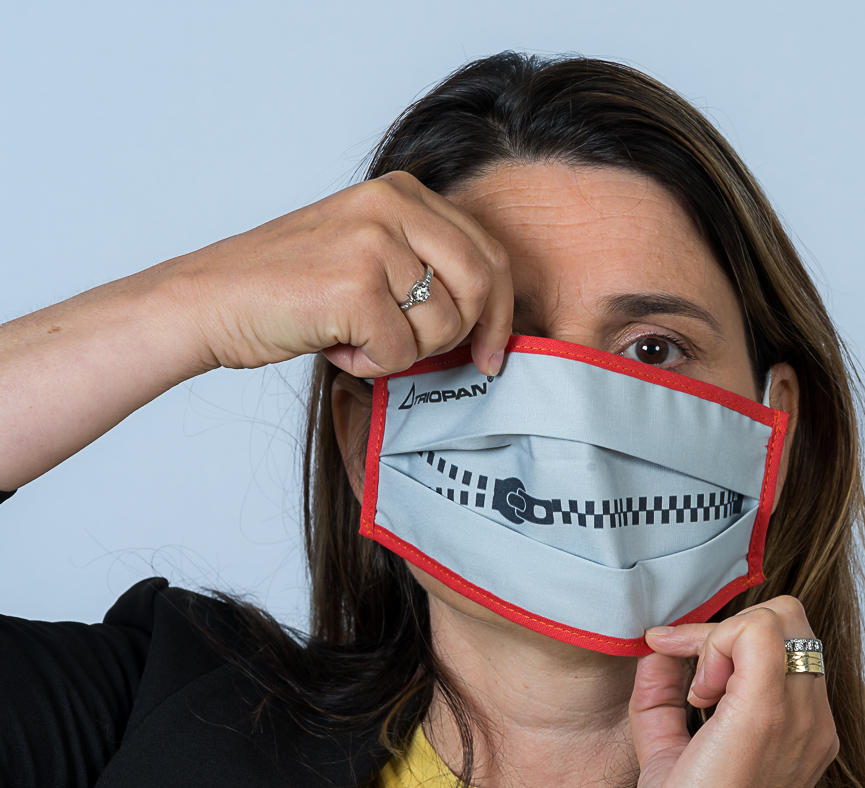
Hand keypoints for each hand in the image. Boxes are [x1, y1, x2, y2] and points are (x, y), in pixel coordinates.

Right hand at [161, 170, 512, 376]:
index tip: (492, 350)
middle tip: (419, 353)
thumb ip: (422, 266)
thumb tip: (487, 318)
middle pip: (482, 285)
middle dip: (462, 336)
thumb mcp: (365, 252)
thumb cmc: (286, 288)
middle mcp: (393, 205)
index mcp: (402, 192)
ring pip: (444, 325)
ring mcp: (374, 243)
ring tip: (354, 334)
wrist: (209, 301)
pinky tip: (336, 343)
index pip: (488, 251)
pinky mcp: (356, 286)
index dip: (501, 311)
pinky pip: (402, 353)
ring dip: (403, 350)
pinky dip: (371, 364)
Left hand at [630, 596, 838, 787]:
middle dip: (730, 630)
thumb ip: (665, 690)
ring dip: (723, 639)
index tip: (684, 669)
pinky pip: (757, 634)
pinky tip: (698, 695)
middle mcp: (812, 716)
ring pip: (779, 616)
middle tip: (696, 679)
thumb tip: (655, 648)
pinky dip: (716, 645)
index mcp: (801, 723)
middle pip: (789, 617)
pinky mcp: (767, 715)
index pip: (786, 640)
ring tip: (700, 693)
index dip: (728, 639)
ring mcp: (798, 715)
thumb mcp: (672, 741)